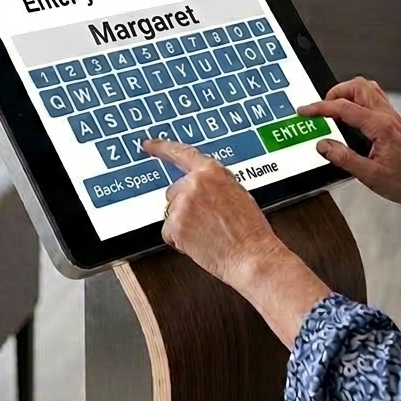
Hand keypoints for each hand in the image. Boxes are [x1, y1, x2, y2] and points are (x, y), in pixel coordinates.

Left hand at [142, 138, 286, 287]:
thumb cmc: (250, 230)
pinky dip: (179, 240)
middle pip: (173, 192)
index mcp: (212, 171)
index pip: (181, 153)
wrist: (252, 256)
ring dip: (182, 224)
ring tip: (208, 234)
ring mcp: (183, 203)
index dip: (161, 147)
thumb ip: (214, 183)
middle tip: (206, 222)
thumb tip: (201, 185)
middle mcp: (195, 183)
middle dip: (184, 207)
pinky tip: (200, 243)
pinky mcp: (175, 224)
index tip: (148, 144)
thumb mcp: (237, 193)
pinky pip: (168, 232)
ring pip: (171, 213)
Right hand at [298, 77, 400, 210]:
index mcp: (380, 126)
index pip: (343, 107)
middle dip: (334, 93)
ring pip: (366, 88)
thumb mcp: (369, 175)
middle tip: (320, 109)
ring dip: (346, 93)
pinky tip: (349, 116)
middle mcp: (387, 116)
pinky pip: (373, 98)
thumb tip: (323, 145)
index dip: (319, 107)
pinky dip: (356, 100)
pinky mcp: (393, 121)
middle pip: (357, 86)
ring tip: (333, 110)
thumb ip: (343, 158)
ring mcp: (391, 116)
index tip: (305, 111)